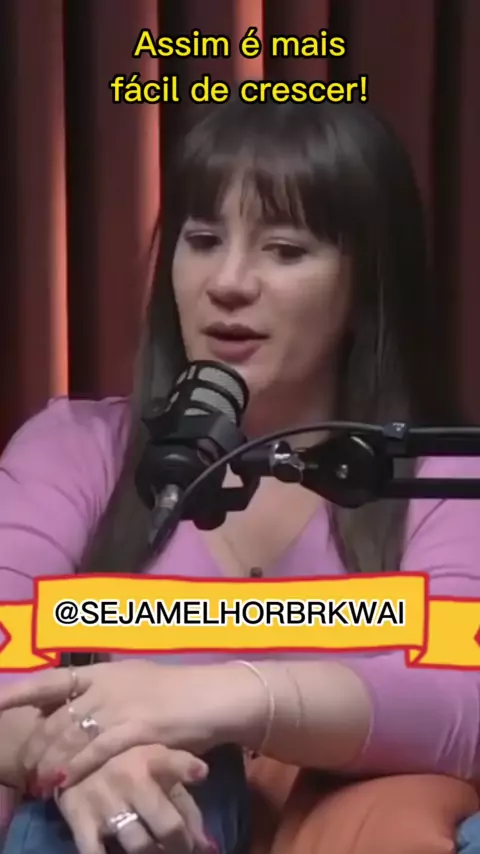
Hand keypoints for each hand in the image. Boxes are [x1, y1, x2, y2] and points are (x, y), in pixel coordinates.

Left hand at [0, 659, 265, 785]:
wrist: (212, 696)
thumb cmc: (174, 692)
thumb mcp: (131, 683)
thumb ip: (98, 694)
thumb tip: (64, 707)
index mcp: (103, 672)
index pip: (52, 680)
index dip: (20, 691)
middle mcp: (107, 686)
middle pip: (56, 718)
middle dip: (35, 746)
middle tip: (25, 768)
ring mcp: (122, 707)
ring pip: (71, 737)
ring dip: (50, 763)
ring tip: (38, 783)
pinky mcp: (138, 730)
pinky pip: (96, 752)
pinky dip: (75, 768)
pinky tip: (62, 782)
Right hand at [48, 744, 214, 853]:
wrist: (71, 758)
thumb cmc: (127, 768)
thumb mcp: (158, 777)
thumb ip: (184, 805)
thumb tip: (208, 845)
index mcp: (149, 758)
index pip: (170, 761)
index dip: (185, 767)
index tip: (201, 773)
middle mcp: (126, 775)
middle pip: (165, 824)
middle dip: (179, 844)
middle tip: (182, 848)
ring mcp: (102, 798)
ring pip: (138, 844)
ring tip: (157, 851)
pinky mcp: (78, 818)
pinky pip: (94, 853)